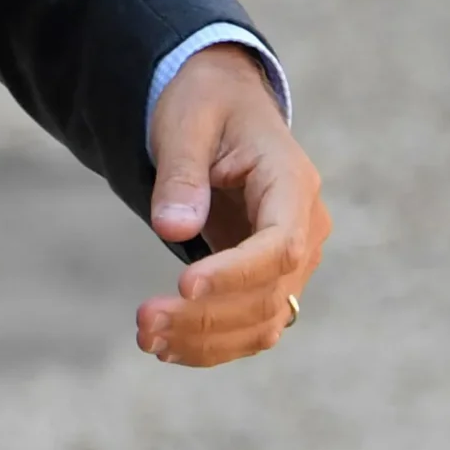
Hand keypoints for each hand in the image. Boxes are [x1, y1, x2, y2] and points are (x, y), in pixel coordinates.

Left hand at [135, 43, 328, 367]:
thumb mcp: (186, 120)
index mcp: (292, 182)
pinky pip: (250, 323)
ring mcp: (292, 260)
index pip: (280, 245)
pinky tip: (166, 346)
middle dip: (206, 317)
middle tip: (144, 322)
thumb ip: (182, 173)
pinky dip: (211, 342)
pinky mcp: (268, 278)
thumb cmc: (206, 103)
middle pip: (268, 294)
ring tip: (148, 339)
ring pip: (263, 321)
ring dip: (206, 340)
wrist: (222, 102)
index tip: (184, 286)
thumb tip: (173, 231)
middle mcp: (306, 228)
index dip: (236, 273)